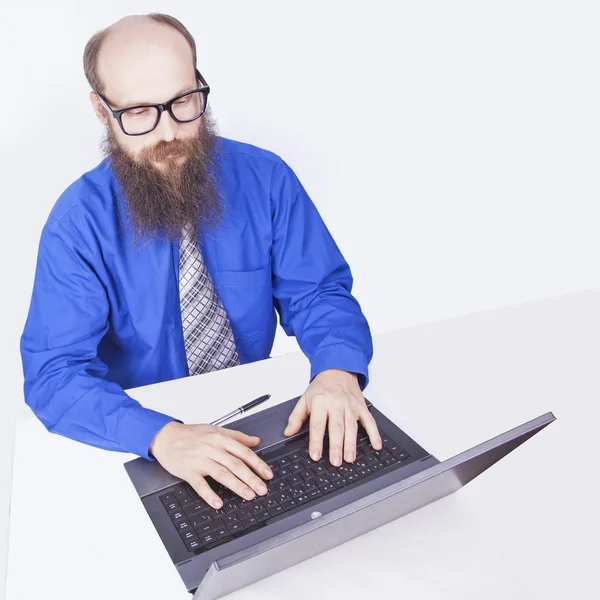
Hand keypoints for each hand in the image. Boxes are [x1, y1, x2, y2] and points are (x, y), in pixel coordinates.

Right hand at [149, 421, 272, 508]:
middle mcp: (212, 448)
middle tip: (262, 489)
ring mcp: (200, 460)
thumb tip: (256, 441)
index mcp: (220, 438)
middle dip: (251, 478)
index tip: (267, 474)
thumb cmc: (191, 434)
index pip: (243, 451)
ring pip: (221, 473)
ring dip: (237, 486)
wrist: (166, 436)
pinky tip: (218, 503)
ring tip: (248, 495)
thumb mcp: (216, 430)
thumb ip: (237, 436)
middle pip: (235, 464)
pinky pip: (200, 484)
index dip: (257, 464)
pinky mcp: (188, 471)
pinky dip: (209, 494)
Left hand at [283, 368, 381, 465]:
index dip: (316, 441)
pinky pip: (369, 421)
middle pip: (336, 428)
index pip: (317, 424)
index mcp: (320, 402)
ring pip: (352, 427)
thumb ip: (296, 417)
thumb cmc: (321, 387)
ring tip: (350, 458)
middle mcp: (336, 404)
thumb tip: (288, 432)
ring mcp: (351, 406)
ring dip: (351, 444)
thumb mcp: (304, 399)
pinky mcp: (361, 407)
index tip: (315, 455)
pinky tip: (376, 445)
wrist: (338, 369)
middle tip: (335, 462)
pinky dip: (374, 434)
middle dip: (336, 446)